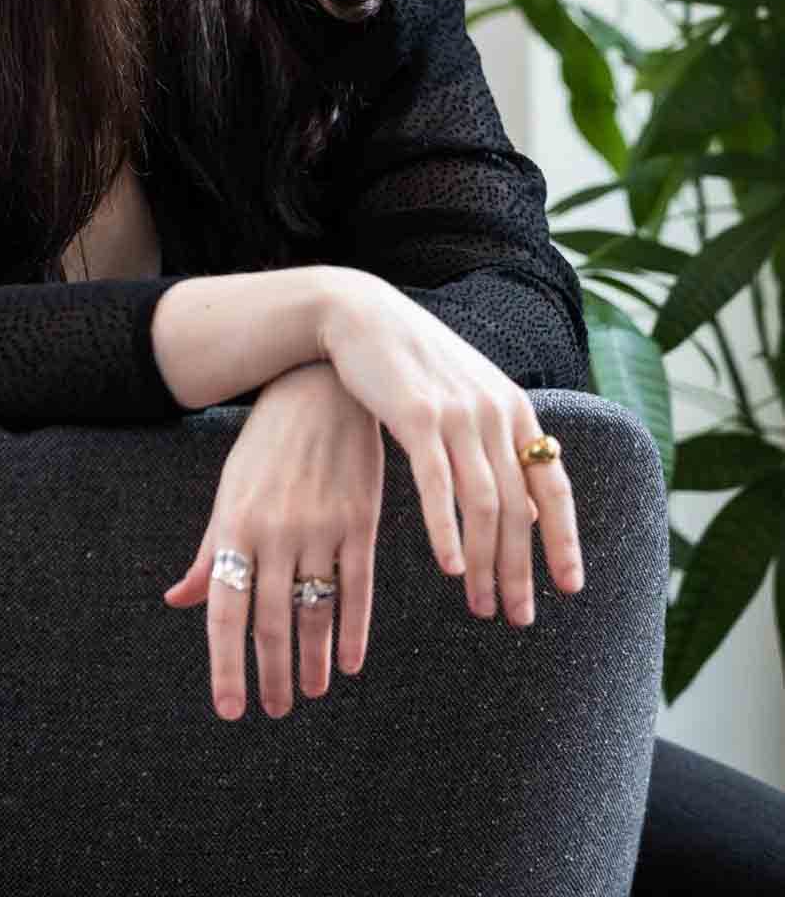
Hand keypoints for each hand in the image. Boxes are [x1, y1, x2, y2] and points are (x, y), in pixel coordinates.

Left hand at [161, 361, 385, 716]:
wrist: (320, 388)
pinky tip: (349, 662)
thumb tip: (177, 600)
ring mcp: (320, 526)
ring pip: (316, 611)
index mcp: (235, 524)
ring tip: (309, 692)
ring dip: (313, 660)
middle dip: (272, 674)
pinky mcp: (360, 520)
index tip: (231, 710)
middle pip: (271, 620)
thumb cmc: (267, 446)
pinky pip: (358, 588)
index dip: (226, 665)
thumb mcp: (231, 492)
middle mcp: (275, 531)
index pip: (225, 609)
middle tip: (275, 710)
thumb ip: (210, 551)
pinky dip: (354, 631)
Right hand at [317, 268, 582, 630]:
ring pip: (484, 504)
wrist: (362, 315)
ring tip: (480, 604)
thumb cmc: (414, 363)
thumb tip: (526, 512)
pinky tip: (449, 566)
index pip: (553, 486)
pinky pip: (439, 485)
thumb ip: (499, 449)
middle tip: (518, 616)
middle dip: (520, 569)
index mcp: (515, 409)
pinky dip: (446, 531)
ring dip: (486, 562)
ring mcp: (458, 414)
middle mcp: (496, 412)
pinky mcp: (417, 416)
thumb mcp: (468, 399)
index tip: (569, 587)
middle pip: (519, 507)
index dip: (565, 540)